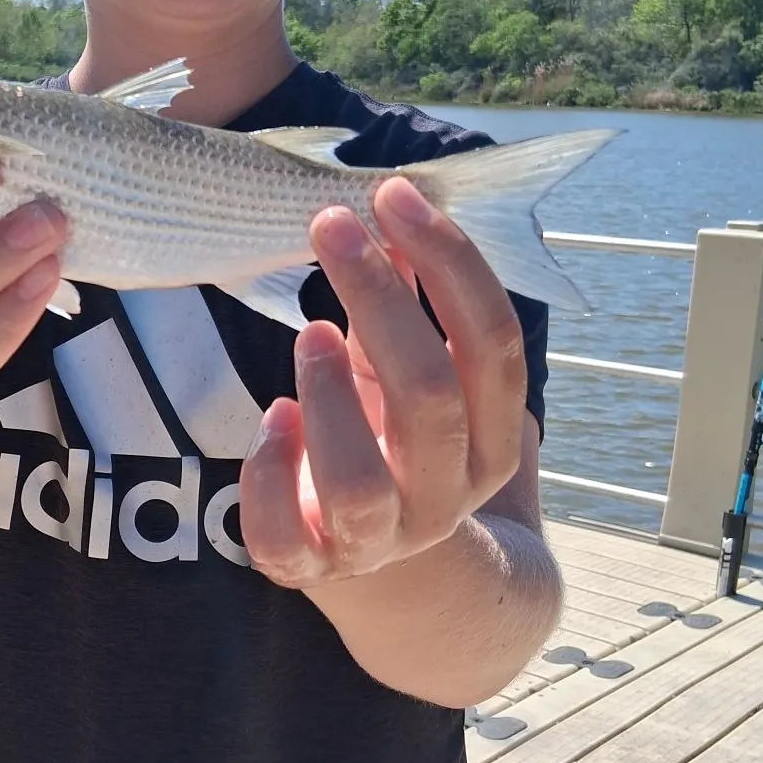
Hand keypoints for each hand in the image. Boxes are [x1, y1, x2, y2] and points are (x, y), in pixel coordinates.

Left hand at [239, 175, 527, 588]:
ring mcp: (376, 538)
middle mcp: (443, 494)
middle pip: (429, 396)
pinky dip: (270, 472)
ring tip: (309, 329)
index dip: (450, 261)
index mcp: (489, 438)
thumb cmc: (393, 438)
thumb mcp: (409, 367)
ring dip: (331, 395)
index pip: (492, 343)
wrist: (377, 558)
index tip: (394, 197)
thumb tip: (391, 210)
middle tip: (332, 224)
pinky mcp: (308, 564)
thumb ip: (408, 301)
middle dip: (381, 297)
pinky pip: (283, 536)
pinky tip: (273, 417)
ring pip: (360, 480)